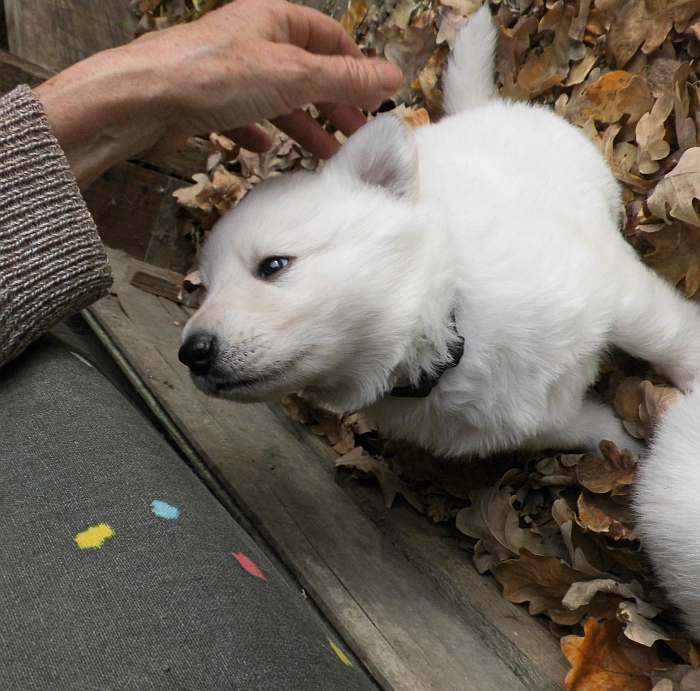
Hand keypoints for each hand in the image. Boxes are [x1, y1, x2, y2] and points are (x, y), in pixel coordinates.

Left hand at [34, 0, 402, 187]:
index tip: (376, 98)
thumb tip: (394, 77)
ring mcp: (227, 74)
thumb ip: (345, 80)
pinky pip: (243, 117)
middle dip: (333, 104)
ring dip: (304, 126)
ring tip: (327, 154)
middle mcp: (251, 42)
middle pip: (305, 72)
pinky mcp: (206, 104)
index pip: (329, 38)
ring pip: (277, 100)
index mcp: (273, 21)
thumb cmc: (215, 77)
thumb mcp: (293, 76)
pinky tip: (267, 150)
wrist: (142, 101)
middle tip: (358, 135)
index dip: (355, 67)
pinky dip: (260, 134)